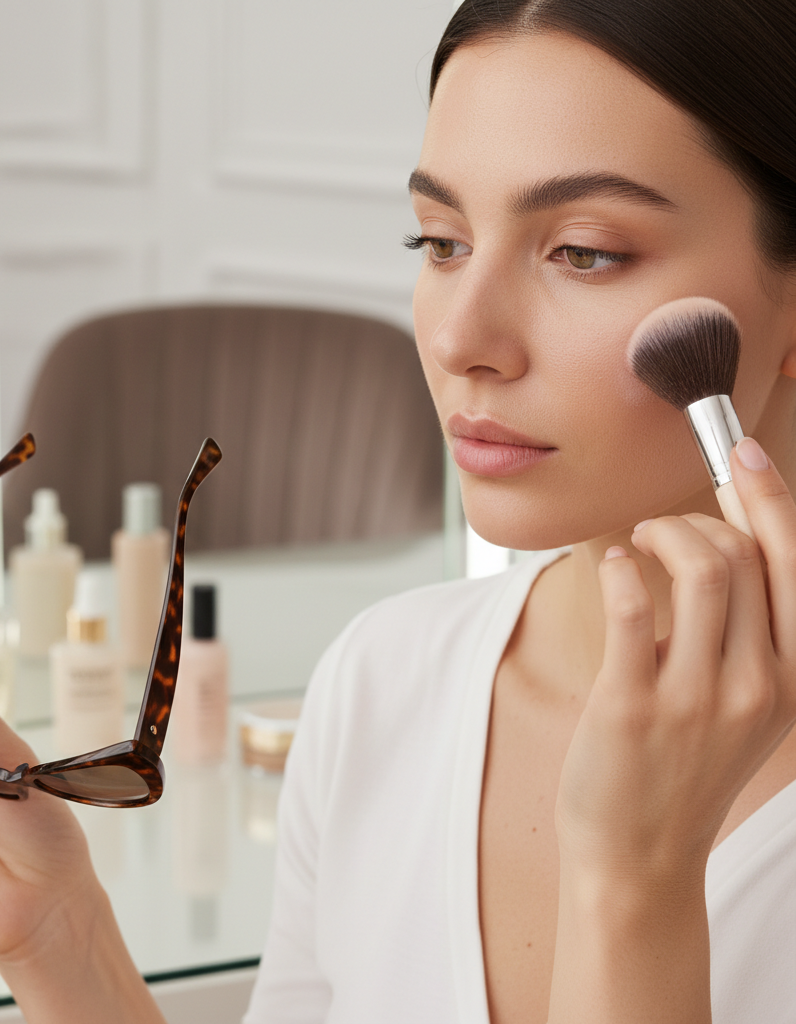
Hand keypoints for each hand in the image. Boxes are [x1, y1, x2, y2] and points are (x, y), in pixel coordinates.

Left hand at [557, 437, 795, 884]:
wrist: (640, 855)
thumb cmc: (682, 770)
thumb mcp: (742, 707)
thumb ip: (745, 637)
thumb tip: (724, 548)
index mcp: (794, 679)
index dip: (771, 498)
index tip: (741, 454)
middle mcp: (761, 685)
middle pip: (750, 555)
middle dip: (702, 514)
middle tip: (664, 522)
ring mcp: (699, 695)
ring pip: (702, 568)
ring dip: (663, 532)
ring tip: (636, 540)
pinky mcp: (636, 701)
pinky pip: (634, 602)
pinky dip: (621, 564)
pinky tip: (612, 564)